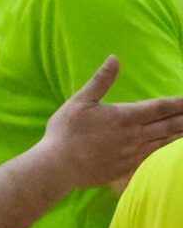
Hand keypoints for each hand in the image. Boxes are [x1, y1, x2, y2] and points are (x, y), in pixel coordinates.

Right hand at [38, 57, 182, 190]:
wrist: (57, 167)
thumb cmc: (65, 132)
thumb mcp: (79, 102)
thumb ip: (100, 81)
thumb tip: (114, 58)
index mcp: (124, 117)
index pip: (159, 107)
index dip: (178, 102)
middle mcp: (134, 135)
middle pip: (168, 125)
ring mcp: (132, 153)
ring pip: (164, 142)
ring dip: (179, 135)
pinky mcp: (127, 168)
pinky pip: (154, 158)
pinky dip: (166, 153)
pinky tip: (171, 151)